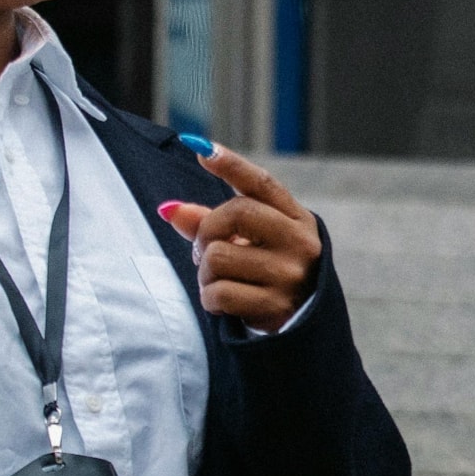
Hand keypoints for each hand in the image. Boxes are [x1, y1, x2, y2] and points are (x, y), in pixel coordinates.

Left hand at [156, 142, 322, 329]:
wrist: (304, 327)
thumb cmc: (269, 275)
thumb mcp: (251, 244)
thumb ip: (212, 223)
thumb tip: (170, 210)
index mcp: (296, 219)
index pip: (262, 184)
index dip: (232, 164)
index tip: (201, 148)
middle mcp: (299, 242)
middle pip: (236, 213)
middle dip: (206, 232)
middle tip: (205, 251)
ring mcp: (290, 274)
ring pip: (219, 256)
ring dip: (206, 273)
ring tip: (219, 281)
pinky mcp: (276, 305)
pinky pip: (219, 293)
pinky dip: (210, 299)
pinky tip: (223, 303)